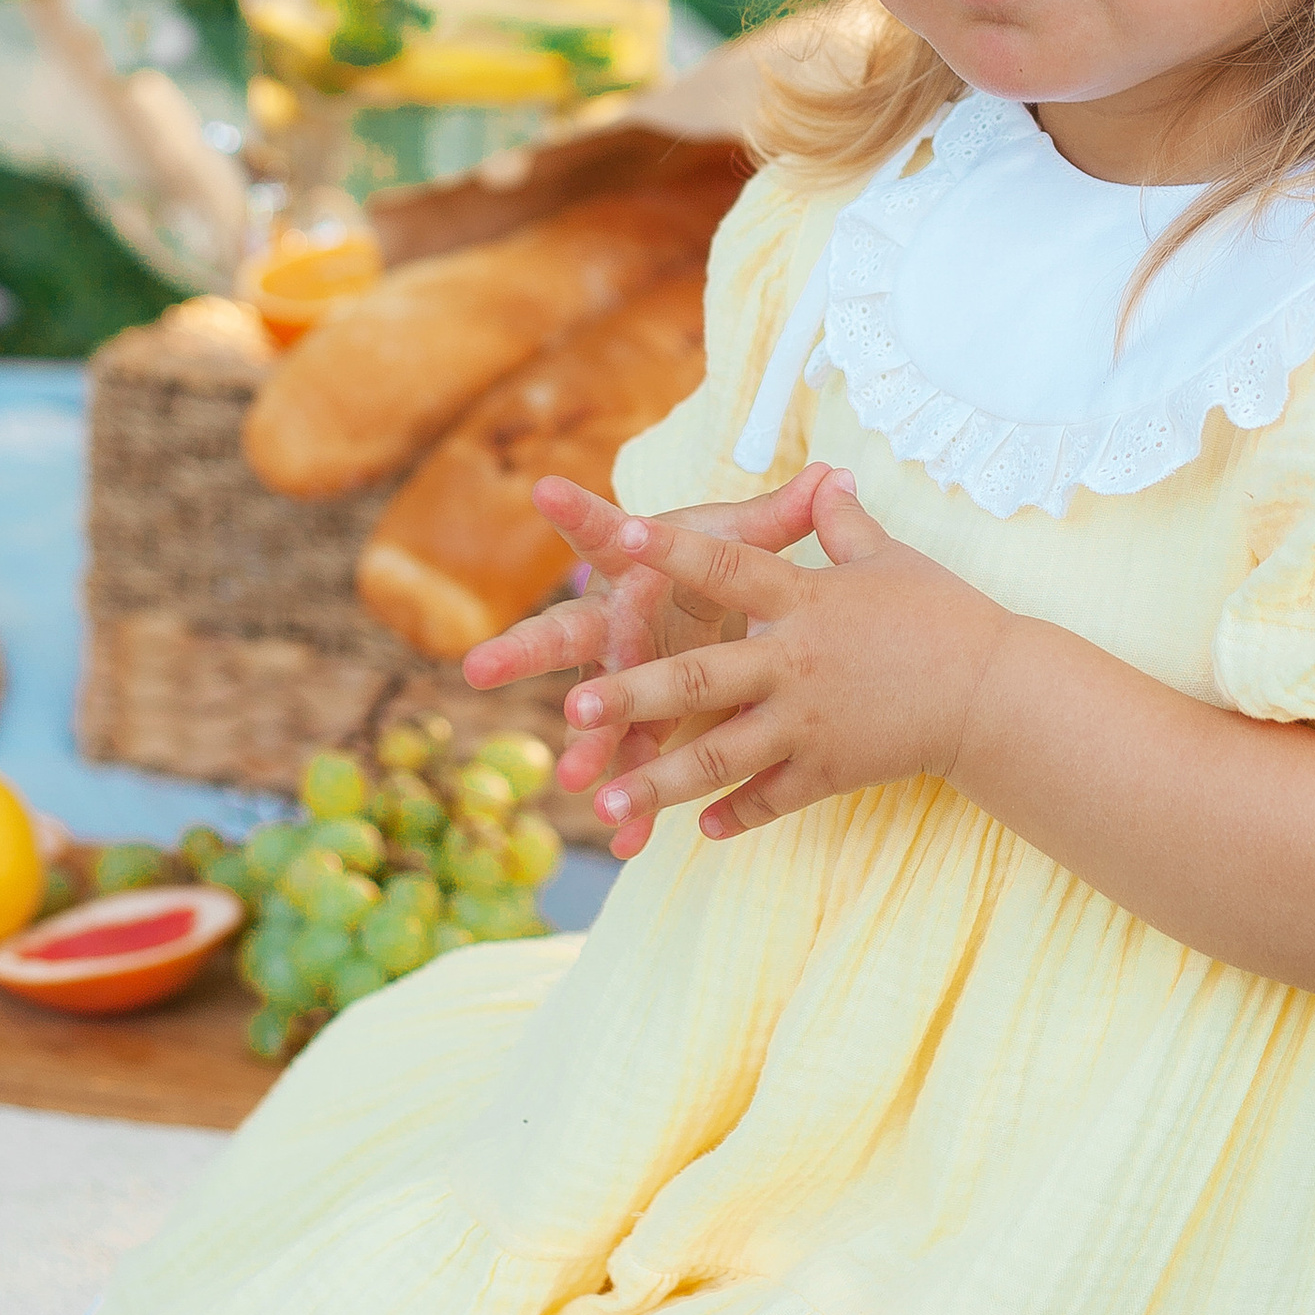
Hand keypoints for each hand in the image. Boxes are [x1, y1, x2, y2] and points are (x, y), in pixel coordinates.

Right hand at [461, 463, 831, 830]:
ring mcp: (616, 677)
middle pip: (566, 633)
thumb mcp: (740, 541)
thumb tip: (832, 472)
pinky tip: (628, 842)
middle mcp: (614, 622)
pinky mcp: (634, 721)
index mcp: (635, 567)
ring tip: (573, 775)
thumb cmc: (708, 562)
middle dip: (526, 651)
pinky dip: (632, 800)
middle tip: (482, 666)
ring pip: (593, 711)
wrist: (694, 607)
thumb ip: (780, 515)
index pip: (604, 534)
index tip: (545, 491)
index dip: (579, 513)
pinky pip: (629, 763)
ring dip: (586, 743)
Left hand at [488, 465, 1015, 857]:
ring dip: (660, 784)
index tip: (617, 535)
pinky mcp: (828, 771)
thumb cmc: (941, 615)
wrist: (995, 691)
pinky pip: (770, 798)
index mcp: (803, 600)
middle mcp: (794, 662)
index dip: (672, 549)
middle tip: (574, 708)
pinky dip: (735, 814)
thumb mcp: (888, 559)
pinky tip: (699, 831)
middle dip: (632, 695)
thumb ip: (841, 525)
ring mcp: (808, 723)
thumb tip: (828, 478)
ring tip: (604, 808)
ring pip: (719, 757)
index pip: (727, 565)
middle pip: (698, 678)